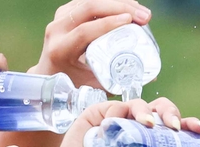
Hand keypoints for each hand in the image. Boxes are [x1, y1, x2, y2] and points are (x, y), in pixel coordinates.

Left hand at [34, 0, 152, 86]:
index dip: (108, 23)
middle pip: (88, 7)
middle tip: (145, 16)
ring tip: (141, 12)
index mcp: (61, 49)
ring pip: (90, 0)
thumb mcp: (94, 86)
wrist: (49, 74)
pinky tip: (128, 7)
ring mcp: (60, 18)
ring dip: (118, 2)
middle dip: (120, 7)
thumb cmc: (74, 84)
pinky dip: (110, 2)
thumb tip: (151, 77)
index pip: (84, 30)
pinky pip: (89, 1)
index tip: (130, 21)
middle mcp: (57, 30)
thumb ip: (119, 81)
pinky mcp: (66, 12)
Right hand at [49, 98, 199, 146]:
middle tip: (174, 127)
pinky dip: (117, 113)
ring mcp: (118, 117)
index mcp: (149, 139)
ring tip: (149, 125)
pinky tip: (115, 126)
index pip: (172, 126)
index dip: (187, 123)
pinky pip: (113, 106)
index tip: (198, 129)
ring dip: (146, 112)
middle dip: (170, 112)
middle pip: (159, 108)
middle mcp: (136, 125)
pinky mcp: (98, 113)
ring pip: (138, 104)